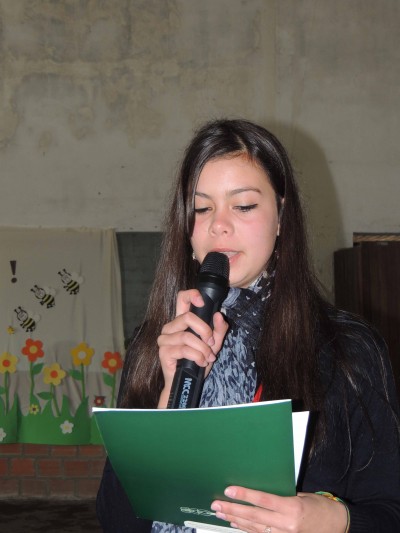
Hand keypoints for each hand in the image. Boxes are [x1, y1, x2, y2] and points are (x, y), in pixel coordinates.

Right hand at [157, 289, 227, 407]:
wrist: (187, 383)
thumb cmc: (197, 361)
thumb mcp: (213, 345)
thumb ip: (219, 330)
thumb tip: (219, 315)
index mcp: (181, 321)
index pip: (181, 298)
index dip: (191, 295)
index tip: (202, 302)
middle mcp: (170, 327)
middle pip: (188, 317)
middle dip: (205, 331)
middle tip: (211, 344)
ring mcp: (165, 339)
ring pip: (187, 336)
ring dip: (202, 349)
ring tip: (207, 358)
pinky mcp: (164, 352)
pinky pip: (184, 349)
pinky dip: (197, 357)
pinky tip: (201, 363)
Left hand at [211, 487, 347, 532]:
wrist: (339, 526)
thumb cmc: (322, 508)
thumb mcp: (302, 496)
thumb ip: (282, 497)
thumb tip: (261, 494)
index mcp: (292, 508)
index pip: (263, 501)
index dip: (245, 496)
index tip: (229, 491)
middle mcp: (287, 525)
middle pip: (254, 517)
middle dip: (233, 510)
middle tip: (216, 505)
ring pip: (255, 529)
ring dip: (236, 521)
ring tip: (221, 514)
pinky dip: (247, 530)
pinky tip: (237, 525)